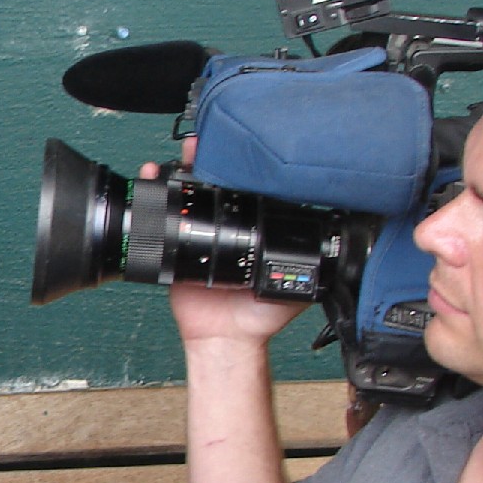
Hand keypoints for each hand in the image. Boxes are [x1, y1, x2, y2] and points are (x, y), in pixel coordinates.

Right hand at [139, 141, 305, 348]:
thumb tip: (331, 246)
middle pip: (213, 185)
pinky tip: (151, 175)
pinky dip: (152, 194)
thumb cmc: (258, 317)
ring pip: (187, 194)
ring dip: (181, 168)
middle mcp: (222, 229)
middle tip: (209, 142)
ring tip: (185, 150)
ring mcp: (196, 236)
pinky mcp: (172, 248)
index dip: (240, 167)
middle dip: (209, 158)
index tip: (240, 149)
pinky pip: (159, 220)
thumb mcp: (290, 285)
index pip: (245, 191)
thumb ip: (307, 265)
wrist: (225, 339)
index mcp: (249, 232)